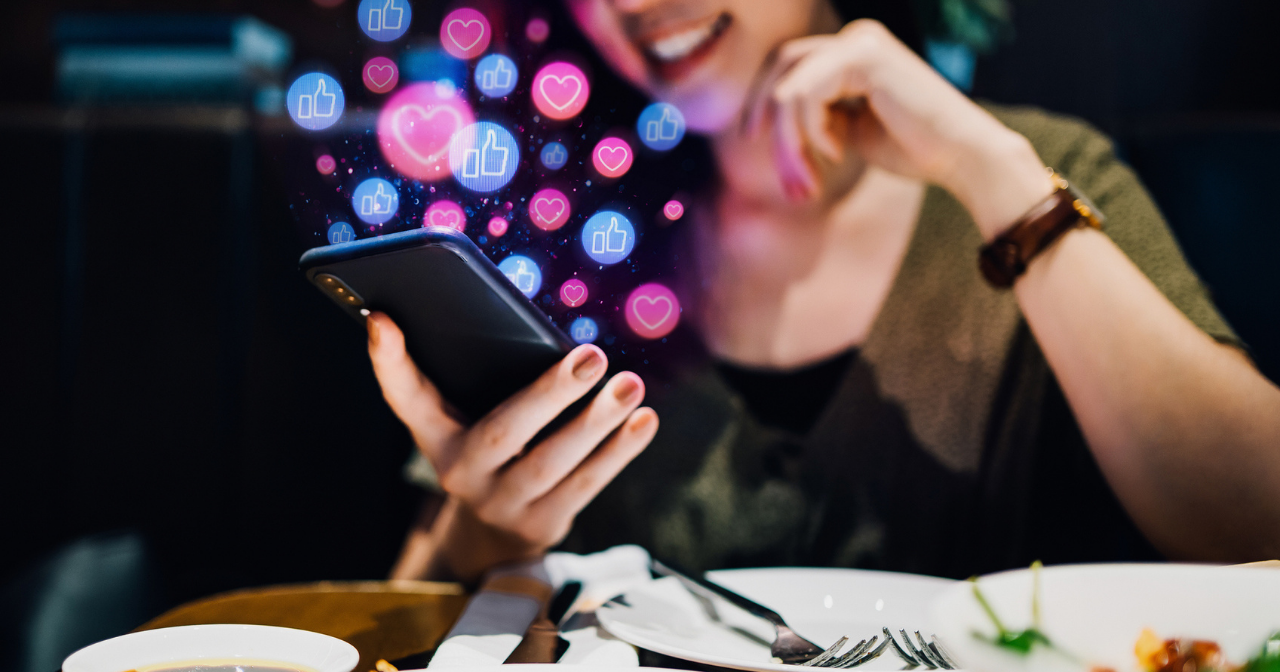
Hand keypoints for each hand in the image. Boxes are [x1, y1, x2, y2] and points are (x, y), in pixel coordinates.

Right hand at [366, 312, 657, 580]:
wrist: (493, 532)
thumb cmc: (487, 449)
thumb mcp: (463, 418)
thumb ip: (463, 374)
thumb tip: (470, 319)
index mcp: (436, 438)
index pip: (405, 396)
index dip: (389, 361)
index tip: (382, 317)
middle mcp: (461, 475)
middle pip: (504, 432)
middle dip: (550, 393)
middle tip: (593, 356)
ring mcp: (503, 505)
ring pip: (553, 463)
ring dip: (598, 423)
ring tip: (630, 384)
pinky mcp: (543, 525)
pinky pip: (585, 486)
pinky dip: (619, 452)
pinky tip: (644, 420)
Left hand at [747, 20, 1055, 238]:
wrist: (962, 155)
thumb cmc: (913, 148)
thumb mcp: (850, 130)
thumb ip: (817, 118)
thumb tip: (772, 126)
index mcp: (852, 51)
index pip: (789, 66)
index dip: (764, 102)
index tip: (756, 141)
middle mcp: (856, 37)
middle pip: (782, 69)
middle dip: (771, 124)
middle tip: (782, 174)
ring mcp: (860, 42)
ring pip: (790, 89)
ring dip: (790, 143)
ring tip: (809, 180)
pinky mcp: (863, 57)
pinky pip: (807, 96)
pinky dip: (813, 132)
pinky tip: (838, 153)